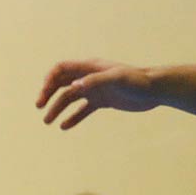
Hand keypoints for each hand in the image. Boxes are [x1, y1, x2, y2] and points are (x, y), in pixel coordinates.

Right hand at [37, 59, 156, 129]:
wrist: (155, 90)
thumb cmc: (137, 81)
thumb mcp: (116, 78)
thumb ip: (95, 81)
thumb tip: (73, 86)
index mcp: (89, 68)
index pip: (61, 69)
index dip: (49, 79)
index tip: (44, 94)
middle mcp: (89, 78)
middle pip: (61, 83)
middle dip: (48, 94)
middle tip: (40, 107)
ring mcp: (95, 90)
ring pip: (69, 98)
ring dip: (57, 108)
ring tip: (48, 121)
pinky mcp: (102, 101)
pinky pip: (83, 110)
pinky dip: (73, 117)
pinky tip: (65, 126)